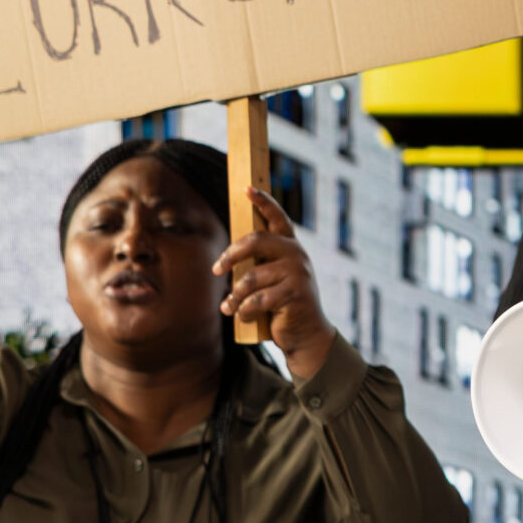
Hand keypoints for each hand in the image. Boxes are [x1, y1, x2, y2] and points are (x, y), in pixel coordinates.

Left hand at [212, 189, 334, 375]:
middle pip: (256, 241)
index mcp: (290, 247)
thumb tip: (226, 260)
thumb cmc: (282, 305)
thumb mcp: (270, 280)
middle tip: (217, 270)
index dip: (263, 201)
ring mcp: (298, 273)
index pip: (277, 218)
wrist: (306, 334)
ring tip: (230, 307)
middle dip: (230, 255)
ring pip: (251, 277)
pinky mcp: (295, 293)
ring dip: (235, 295)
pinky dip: (244, 311)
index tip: (247, 189)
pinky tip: (244, 317)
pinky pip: (257, 299)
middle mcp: (296, 255)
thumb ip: (257, 266)